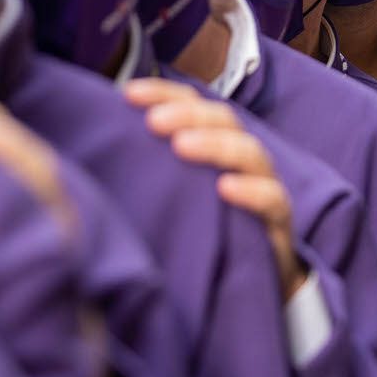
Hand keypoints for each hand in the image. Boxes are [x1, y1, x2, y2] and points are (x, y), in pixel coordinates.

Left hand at [124, 78, 305, 298]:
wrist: (247, 283)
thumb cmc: (201, 228)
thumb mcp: (169, 192)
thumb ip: (146, 164)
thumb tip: (99, 138)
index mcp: (213, 141)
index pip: (192, 103)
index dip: (163, 93)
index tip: (128, 94)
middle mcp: (239, 157)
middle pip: (222, 120)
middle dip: (188, 114)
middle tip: (153, 122)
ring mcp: (263, 186)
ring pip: (249, 153)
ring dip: (215, 145)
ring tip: (182, 147)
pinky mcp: (278, 223)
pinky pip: (272, 200)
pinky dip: (251, 191)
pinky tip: (225, 189)